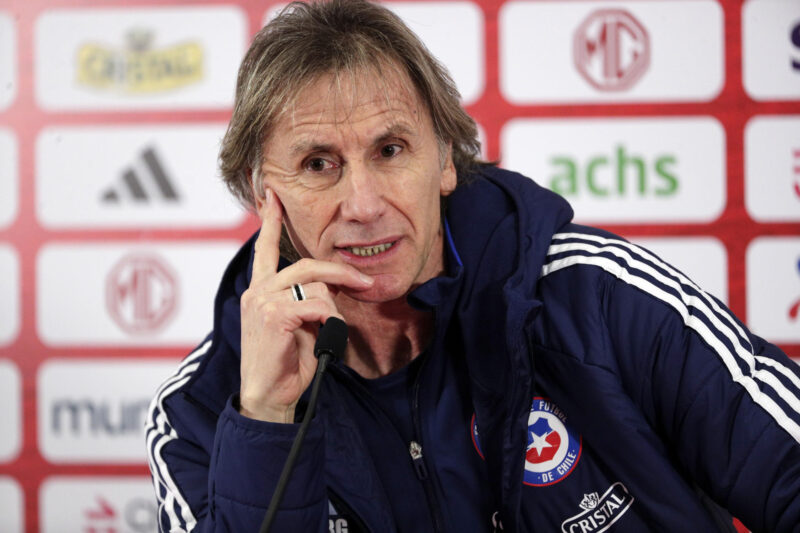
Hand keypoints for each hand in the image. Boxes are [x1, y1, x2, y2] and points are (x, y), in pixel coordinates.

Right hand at [238, 189, 372, 422]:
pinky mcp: (271, 316)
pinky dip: (328, 321)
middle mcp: (257, 292)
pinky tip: (323, 337)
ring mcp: (261, 302)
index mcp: (260, 291)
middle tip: (364, 283)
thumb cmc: (286, 363)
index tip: (273, 196)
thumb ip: (307, 302)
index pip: (264, 249)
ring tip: (329, 332)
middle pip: (306, 265)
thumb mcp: (299, 326)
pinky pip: (315, 305)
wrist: (269, 397)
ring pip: (314, 287)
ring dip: (333, 310)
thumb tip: (331, 289)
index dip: (270, 221)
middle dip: (340, 272)